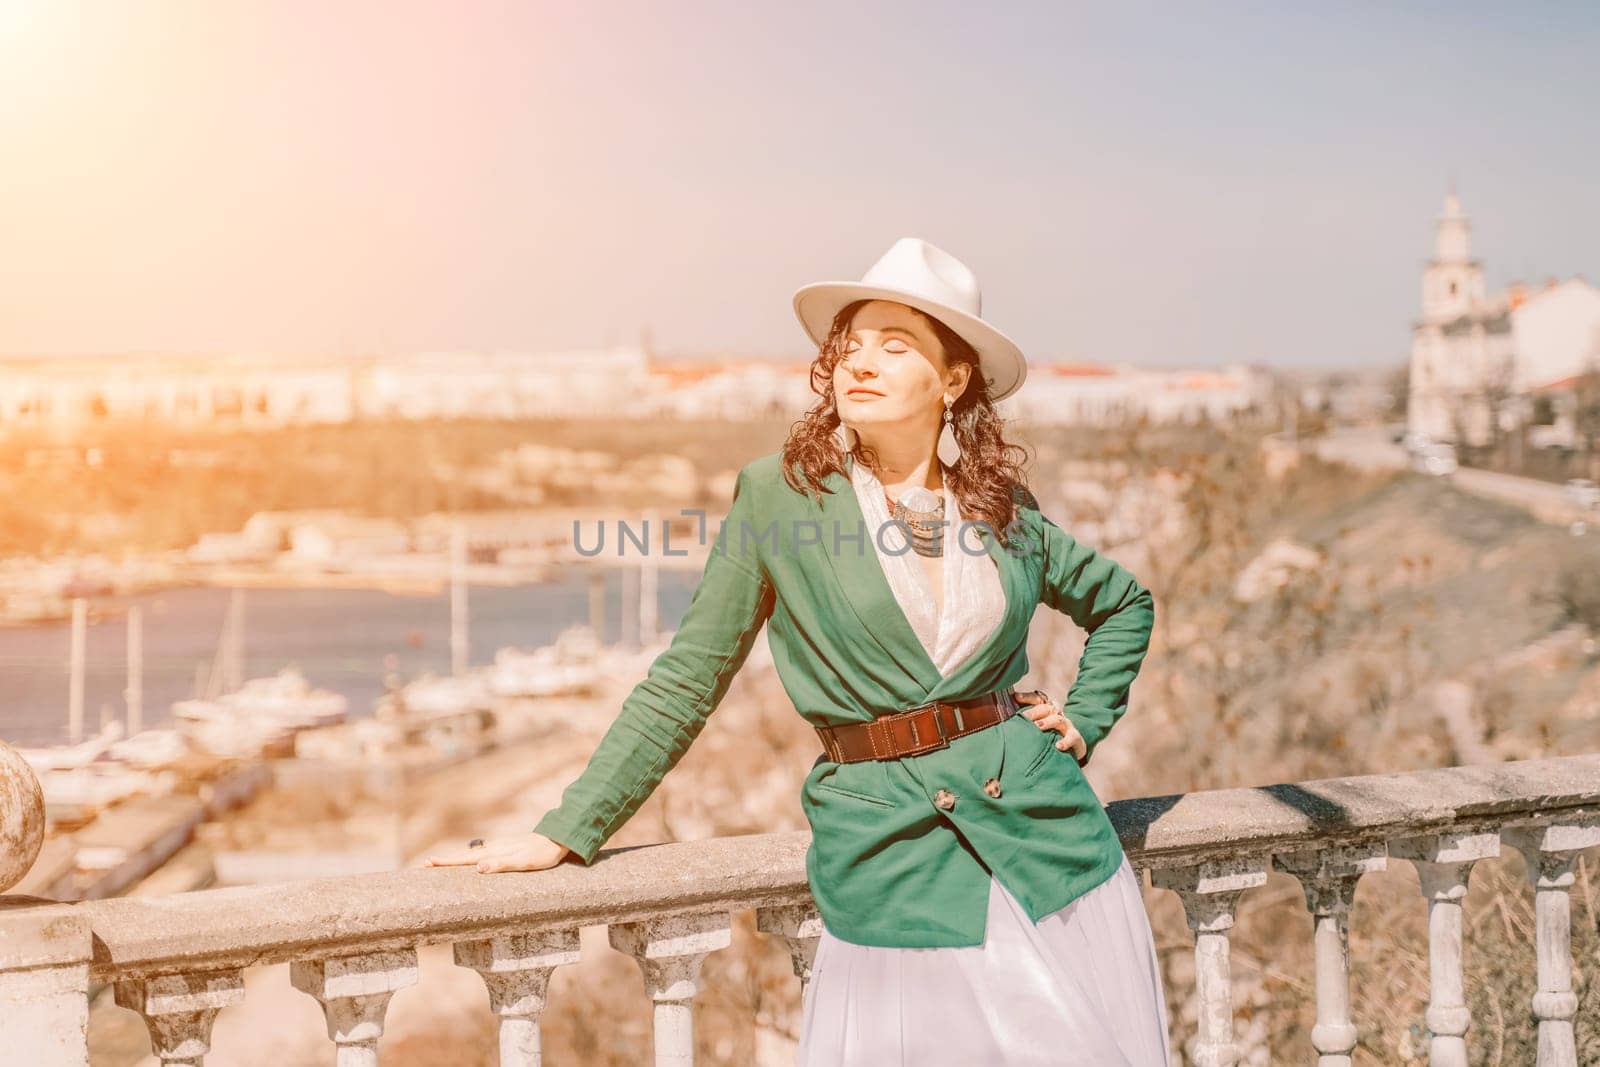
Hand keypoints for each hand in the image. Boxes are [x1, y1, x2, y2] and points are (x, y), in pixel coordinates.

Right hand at [426, 833, 570, 872]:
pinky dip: (468, 858)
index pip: (466, 859)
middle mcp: (495, 848)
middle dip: (445, 860)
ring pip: (471, 854)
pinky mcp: (505, 848)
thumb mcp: (524, 862)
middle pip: (464, 855)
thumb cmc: (543, 854)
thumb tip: (478, 868)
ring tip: (440, 864)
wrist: (558, 839)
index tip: (428, 864)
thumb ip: (502, 864)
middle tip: (425, 865)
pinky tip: (468, 861)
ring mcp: (499, 847)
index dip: (447, 862)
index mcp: (495, 851)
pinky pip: (481, 854)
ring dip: (455, 859)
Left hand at [1017, 690, 1086, 763]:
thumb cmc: (1050, 734)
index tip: (1015, 697)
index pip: (1037, 698)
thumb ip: (1024, 721)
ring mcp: (1067, 725)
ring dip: (1047, 722)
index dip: (1027, 697)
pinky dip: (1065, 741)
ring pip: (1058, 719)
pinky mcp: (1075, 737)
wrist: (1074, 745)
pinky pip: (1072, 737)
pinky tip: (1058, 746)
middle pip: (1046, 708)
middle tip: (1023, 717)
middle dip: (1033, 712)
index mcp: (1046, 709)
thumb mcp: (1037, 726)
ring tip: (1038, 727)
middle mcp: (1057, 714)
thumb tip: (1003, 717)